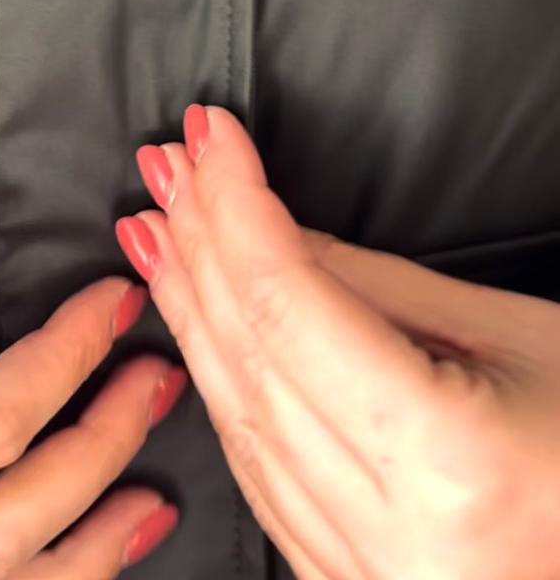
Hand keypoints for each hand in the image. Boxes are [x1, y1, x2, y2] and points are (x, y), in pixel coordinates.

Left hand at [115, 104, 559, 579]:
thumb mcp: (510, 336)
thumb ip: (374, 286)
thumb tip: (267, 230)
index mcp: (448, 464)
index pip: (291, 305)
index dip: (237, 205)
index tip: (212, 134)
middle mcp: (395, 538)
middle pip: (250, 357)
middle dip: (199, 242)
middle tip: (169, 162)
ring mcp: (362, 577)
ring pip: (235, 418)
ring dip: (189, 308)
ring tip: (160, 225)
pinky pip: (254, 472)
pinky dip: (217, 384)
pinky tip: (192, 324)